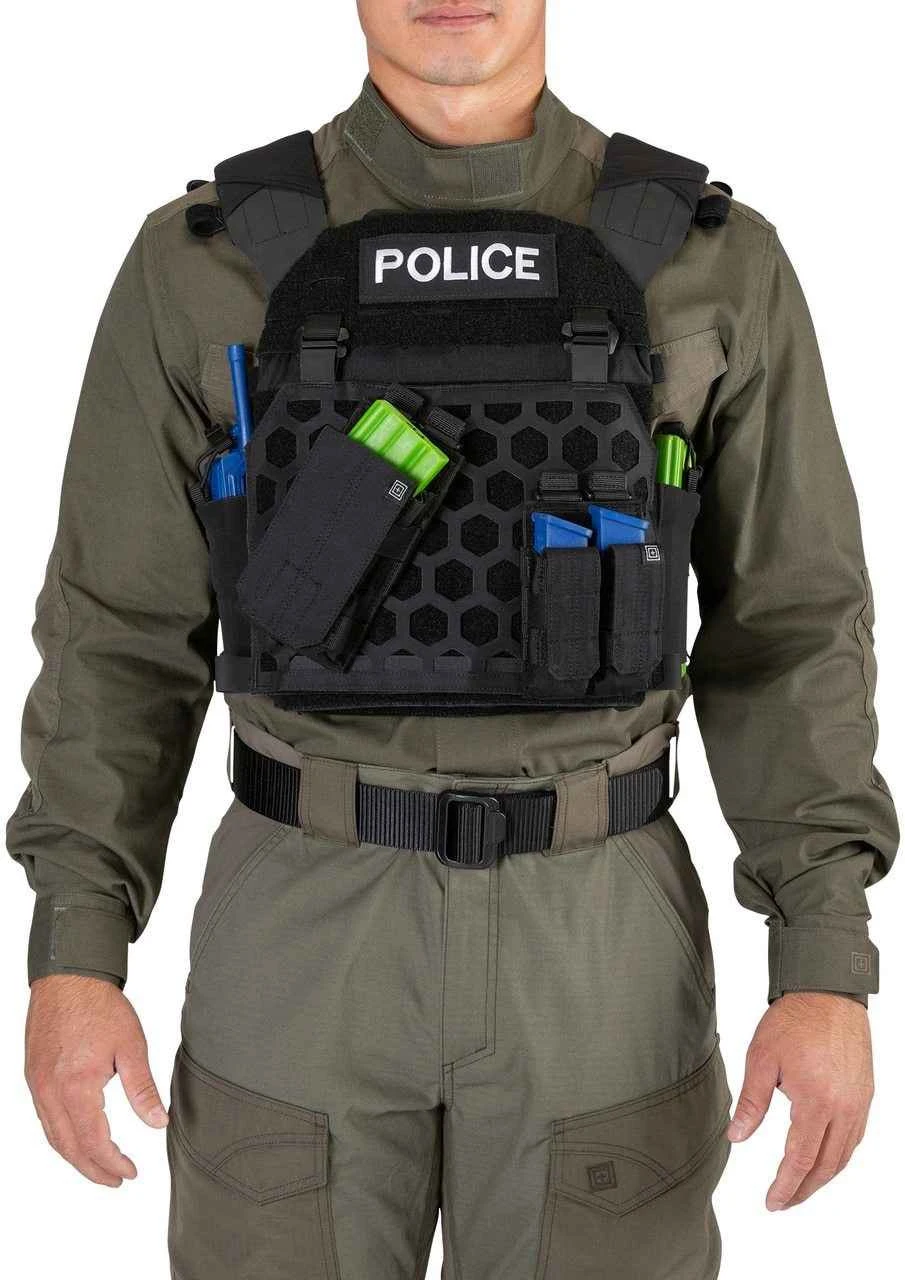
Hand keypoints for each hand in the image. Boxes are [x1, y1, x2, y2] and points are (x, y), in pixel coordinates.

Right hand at [25, 974, 167, 1187]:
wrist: (69, 977)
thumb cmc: (100, 1006)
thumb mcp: (131, 1046)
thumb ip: (143, 1089)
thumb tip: (158, 1122)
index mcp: (77, 1087)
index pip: (93, 1142)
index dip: (112, 1163)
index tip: (130, 1172)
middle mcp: (50, 1091)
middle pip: (69, 1147)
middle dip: (93, 1169)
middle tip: (116, 1179)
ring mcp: (38, 1085)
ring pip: (54, 1136)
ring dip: (76, 1156)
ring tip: (100, 1166)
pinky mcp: (34, 1076)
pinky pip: (45, 1118)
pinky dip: (62, 1136)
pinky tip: (79, 1136)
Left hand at [728, 992, 872, 1209]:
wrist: (828, 993)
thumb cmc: (794, 1021)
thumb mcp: (762, 1059)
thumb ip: (751, 1102)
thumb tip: (736, 1137)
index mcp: (817, 1102)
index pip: (801, 1159)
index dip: (786, 1185)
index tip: (772, 1201)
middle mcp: (845, 1109)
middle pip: (826, 1166)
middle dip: (804, 1189)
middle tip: (783, 1202)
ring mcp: (859, 1103)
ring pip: (844, 1155)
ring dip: (823, 1177)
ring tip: (800, 1187)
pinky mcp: (865, 1094)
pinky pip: (855, 1137)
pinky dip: (839, 1155)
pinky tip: (825, 1158)